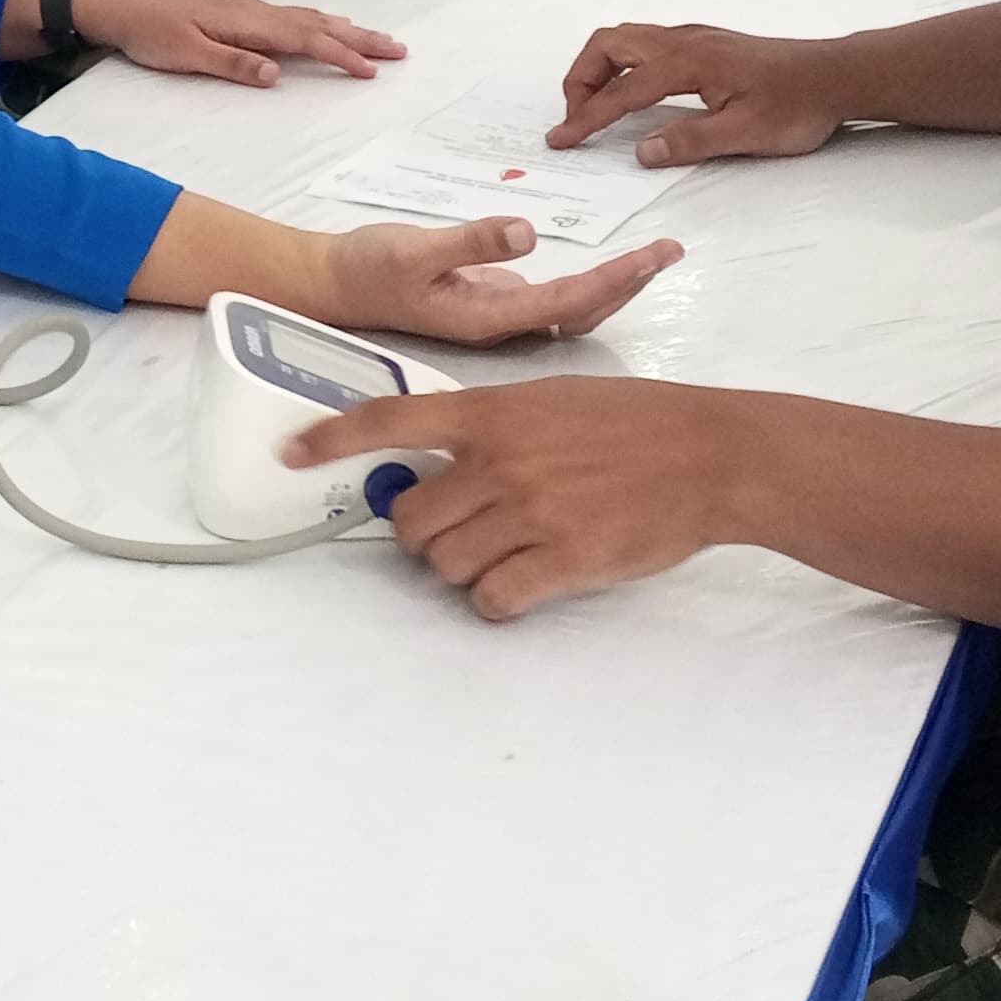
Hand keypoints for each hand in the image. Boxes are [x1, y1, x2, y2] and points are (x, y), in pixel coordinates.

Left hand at [74, 0, 404, 87]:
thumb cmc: (153, 34)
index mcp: (249, 23)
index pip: (306, 40)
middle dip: (361, 38)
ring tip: (378, 39)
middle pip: (319, 25)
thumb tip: (276, 74)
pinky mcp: (243, 14)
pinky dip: (322, 24)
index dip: (341, 55)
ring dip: (346, 30)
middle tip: (400, 49)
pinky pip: (295, 18)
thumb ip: (232, 64)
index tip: (372, 70)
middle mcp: (257, 12)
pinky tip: (327, 27)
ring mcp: (251, 11)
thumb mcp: (187, 55)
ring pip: (310, 19)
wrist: (124, 7)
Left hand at [289, 375, 726, 618]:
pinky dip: (498, 600)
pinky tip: (525, 583)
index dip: (331, 439)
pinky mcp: (561, 560)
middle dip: (424, 536)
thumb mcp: (552, 400)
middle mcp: (499, 462)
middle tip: (462, 533)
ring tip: (509, 554)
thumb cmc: (637, 422)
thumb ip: (493, 425)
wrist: (709, 454)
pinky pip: (492, 598)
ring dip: (465, 570)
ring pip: (445, 565)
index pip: (390, 420)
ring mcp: (529, 512)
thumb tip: (442, 457)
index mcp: (492, 413)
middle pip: (412, 521)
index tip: (290, 453)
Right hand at [314, 214, 682, 346]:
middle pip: (583, 310)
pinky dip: (588, 284)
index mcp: (490, 316)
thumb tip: (526, 231)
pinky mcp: (493, 302)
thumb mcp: (413, 248)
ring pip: (573, 308)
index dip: (616, 279)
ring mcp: (500, 316)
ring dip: (615, 284)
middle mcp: (503, 324)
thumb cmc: (369, 268)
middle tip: (671, 249)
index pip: (570, 301)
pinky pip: (555, 300)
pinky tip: (608, 270)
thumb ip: (469, 241)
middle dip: (629, 281)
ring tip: (653, 257)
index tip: (654, 255)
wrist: (336, 286)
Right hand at [550, 23, 847, 164]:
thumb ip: (690, 141)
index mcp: (687, 63)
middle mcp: (683, 41)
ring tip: (597, 107)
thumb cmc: (796, 106)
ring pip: (627, 39)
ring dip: (601, 69)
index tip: (561, 140)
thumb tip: (641, 153)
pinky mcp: (706, 43)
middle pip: (609, 45)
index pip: (621, 91)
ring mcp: (695, 38)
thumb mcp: (745, 134)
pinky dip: (623, 65)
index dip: (587, 118)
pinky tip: (635, 94)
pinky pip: (646, 44)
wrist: (837, 75)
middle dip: (581, 79)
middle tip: (577, 119)